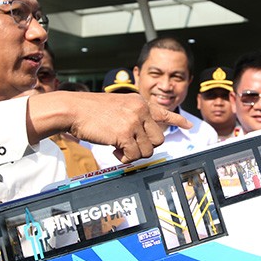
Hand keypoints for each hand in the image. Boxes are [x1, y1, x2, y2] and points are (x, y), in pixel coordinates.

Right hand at [27, 92, 190, 162]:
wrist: (73, 109)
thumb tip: (146, 137)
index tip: (188, 125)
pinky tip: (114, 151)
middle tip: (129, 146)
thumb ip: (133, 117)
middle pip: (158, 139)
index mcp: (140, 102)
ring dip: (133, 154)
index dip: (176, 120)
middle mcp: (140, 109)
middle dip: (145, 147)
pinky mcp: (124, 133)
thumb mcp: (118, 107)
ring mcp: (133, 121)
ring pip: (148, 150)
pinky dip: (125, 158)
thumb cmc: (91, 111)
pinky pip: (134, 155)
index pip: (163, 112)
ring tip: (118, 148)